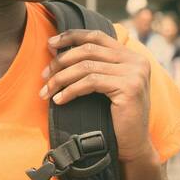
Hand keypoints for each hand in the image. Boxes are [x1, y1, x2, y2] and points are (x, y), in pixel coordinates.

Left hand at [43, 29, 155, 164]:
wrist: (132, 143)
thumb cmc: (113, 115)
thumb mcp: (105, 85)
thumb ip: (92, 66)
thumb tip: (56, 50)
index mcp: (131, 56)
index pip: (97, 36)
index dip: (72, 36)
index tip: (50, 43)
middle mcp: (136, 60)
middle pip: (88, 50)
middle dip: (61, 61)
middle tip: (44, 76)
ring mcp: (134, 73)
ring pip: (86, 67)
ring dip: (61, 79)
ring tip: (46, 91)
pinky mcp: (129, 87)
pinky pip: (90, 82)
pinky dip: (70, 90)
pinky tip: (59, 100)